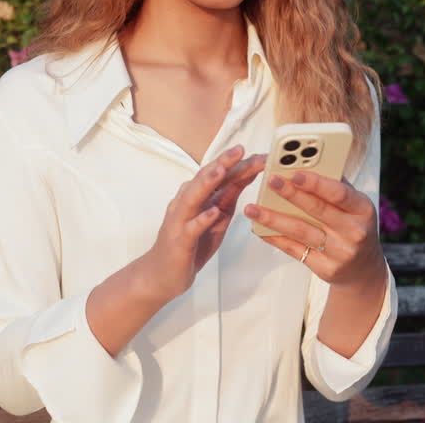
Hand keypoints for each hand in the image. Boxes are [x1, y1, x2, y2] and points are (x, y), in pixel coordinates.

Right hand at [140, 145, 264, 301]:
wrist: (161, 275)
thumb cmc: (191, 244)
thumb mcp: (217, 217)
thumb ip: (229, 195)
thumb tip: (249, 173)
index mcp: (199, 197)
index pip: (220, 175)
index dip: (240, 164)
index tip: (263, 155)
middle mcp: (187, 203)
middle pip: (205, 179)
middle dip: (223, 163)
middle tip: (240, 149)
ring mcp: (181, 221)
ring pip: (193, 197)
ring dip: (207, 182)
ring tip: (222, 170)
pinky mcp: (179, 241)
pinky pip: (190, 229)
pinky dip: (201, 219)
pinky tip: (213, 212)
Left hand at [244, 171, 385, 289]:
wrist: (364, 268)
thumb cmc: (354, 226)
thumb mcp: (355, 206)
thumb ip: (334, 186)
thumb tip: (305, 164)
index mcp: (363, 209)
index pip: (338, 193)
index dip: (316, 182)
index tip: (295, 172)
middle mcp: (354, 231)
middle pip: (317, 210)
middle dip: (291, 194)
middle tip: (270, 181)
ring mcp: (339, 252)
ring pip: (301, 231)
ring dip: (274, 218)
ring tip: (253, 209)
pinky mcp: (324, 268)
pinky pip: (294, 249)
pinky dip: (275, 237)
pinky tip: (260, 228)